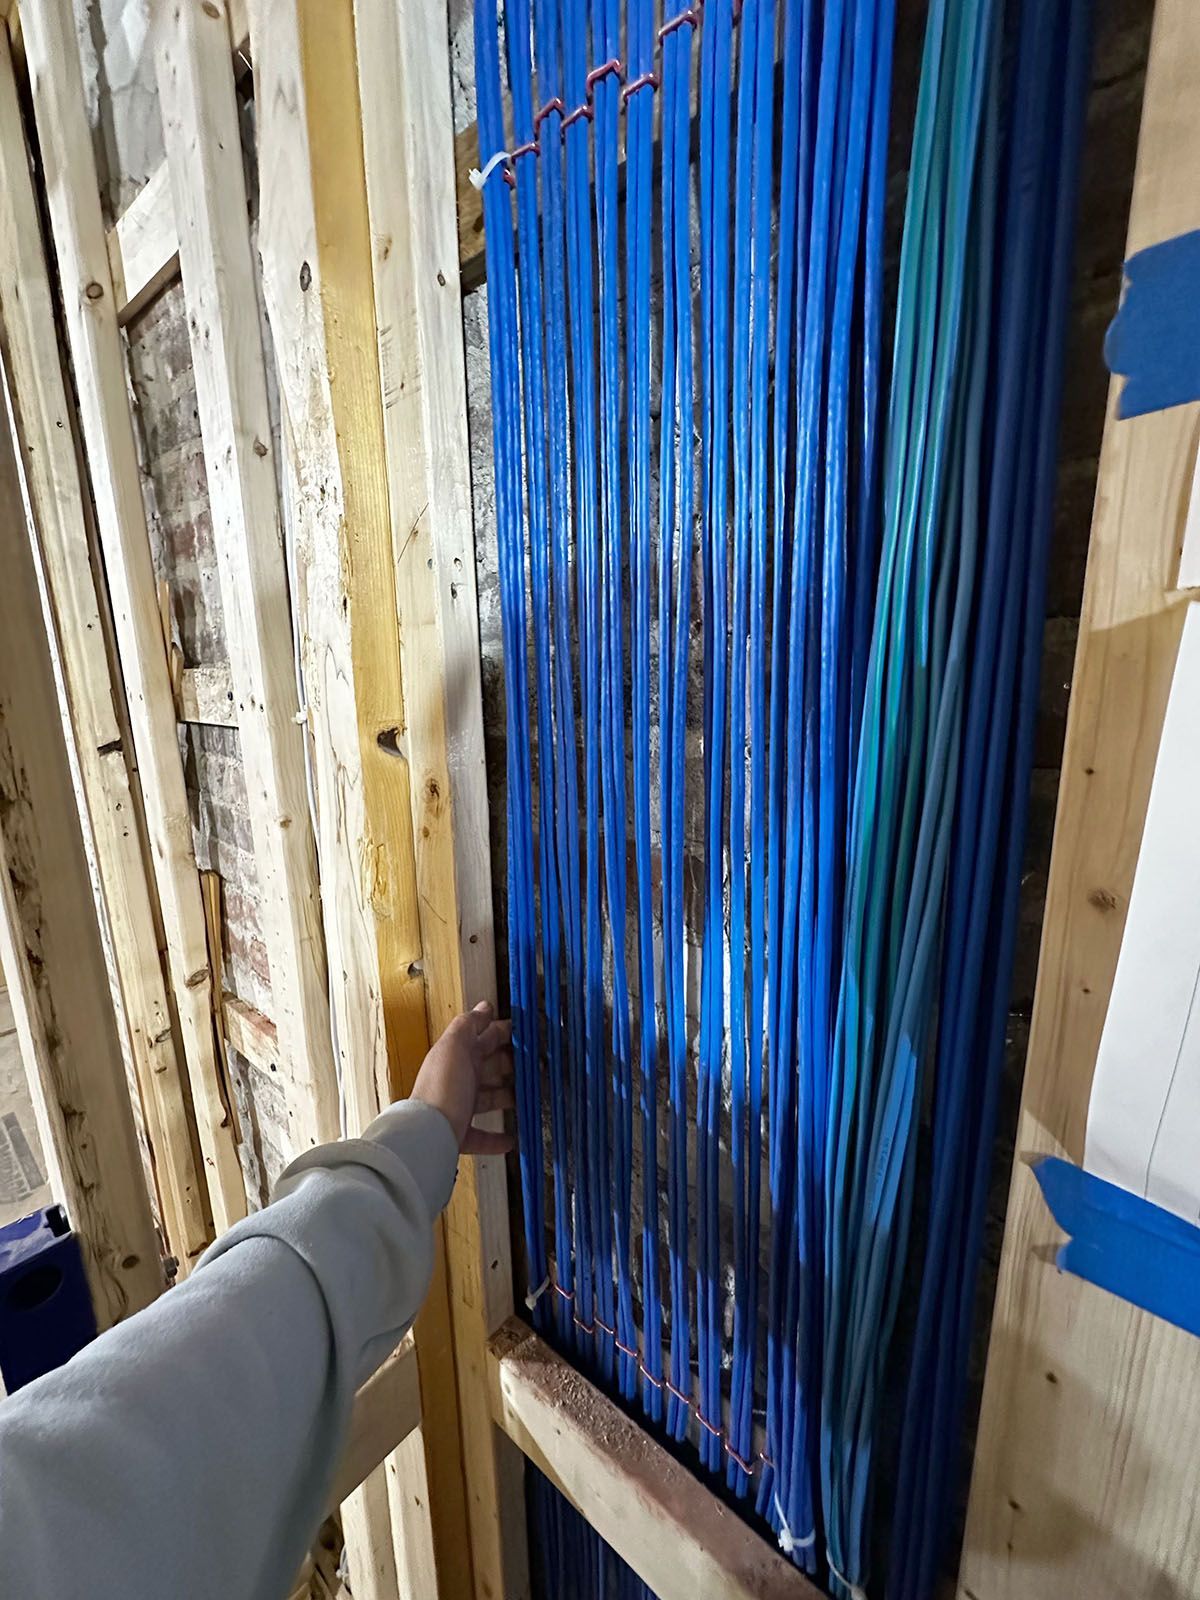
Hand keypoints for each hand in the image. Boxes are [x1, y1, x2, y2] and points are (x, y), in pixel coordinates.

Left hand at [411, 1000, 515, 1155]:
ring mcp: (459, 1108)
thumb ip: (469, 1024)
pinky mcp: (461, 1135)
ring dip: (507, 1096)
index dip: (505, 1032)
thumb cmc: (442, 1089)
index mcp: (456, 1056)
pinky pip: (482, 1135)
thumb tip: (484, 1006)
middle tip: (535, 1064)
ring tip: (528, 1096)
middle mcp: (457, 1079)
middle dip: (510, 1064)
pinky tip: (511, 1139)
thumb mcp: (454, 1047)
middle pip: (489, 1067)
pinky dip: (497, 1138)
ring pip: (488, 1099)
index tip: (528, 1033)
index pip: (485, 1038)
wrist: (428, 1134)